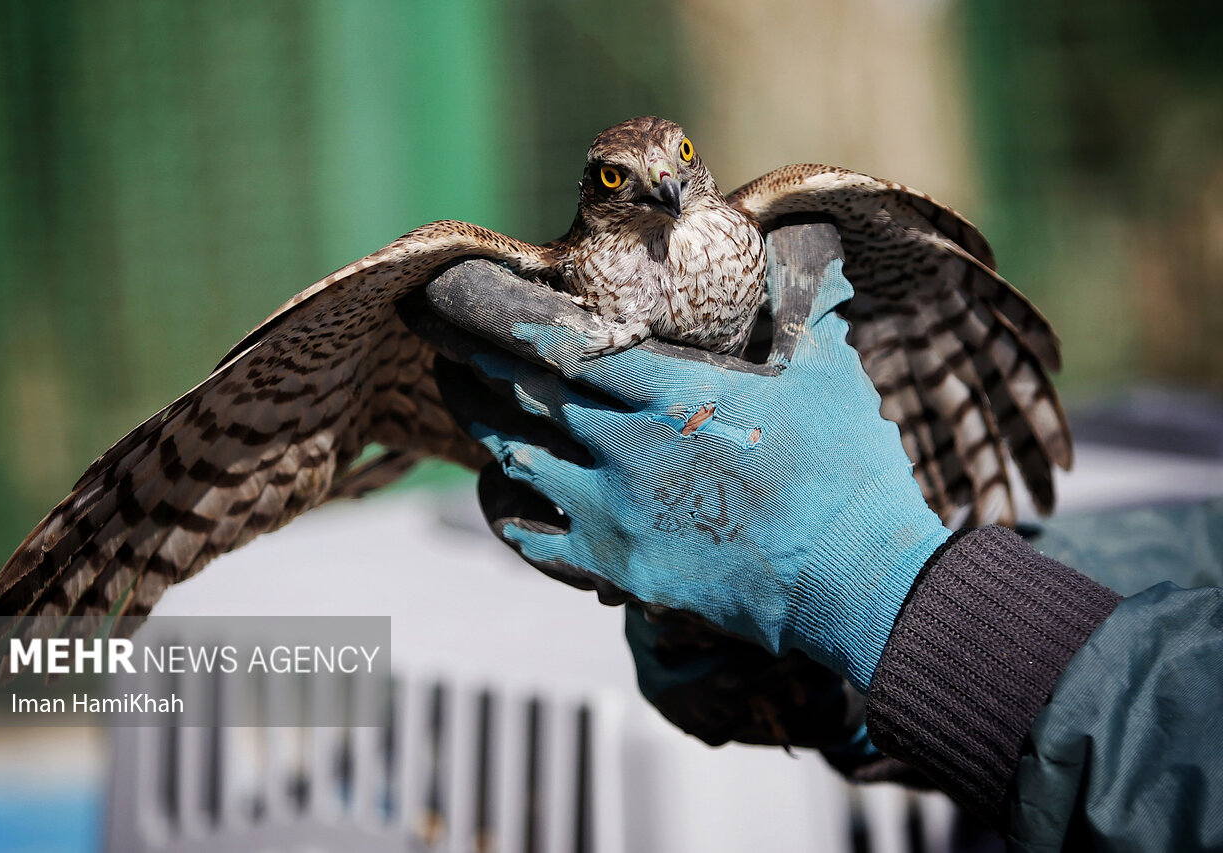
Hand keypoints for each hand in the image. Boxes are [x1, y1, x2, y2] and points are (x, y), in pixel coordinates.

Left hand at [417, 223, 950, 691]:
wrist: (853, 578)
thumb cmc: (847, 469)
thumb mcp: (826, 368)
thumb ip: (800, 303)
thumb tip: (806, 242)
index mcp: (669, 388)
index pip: (564, 342)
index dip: (506, 321)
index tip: (468, 305)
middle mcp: (624, 444)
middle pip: (523, 394)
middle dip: (472, 363)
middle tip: (441, 343)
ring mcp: (613, 510)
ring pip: (517, 458)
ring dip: (481, 424)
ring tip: (458, 400)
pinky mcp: (617, 567)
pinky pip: (536, 538)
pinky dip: (510, 511)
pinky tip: (500, 495)